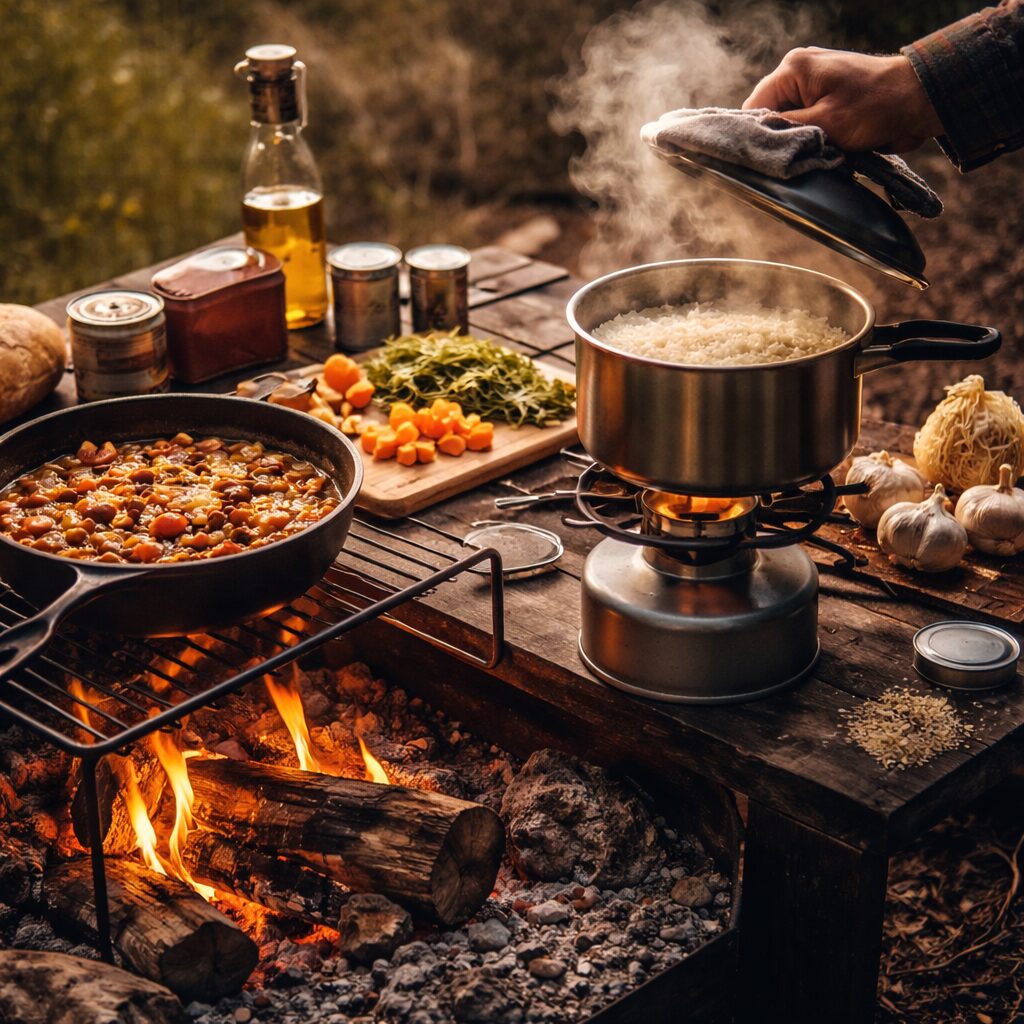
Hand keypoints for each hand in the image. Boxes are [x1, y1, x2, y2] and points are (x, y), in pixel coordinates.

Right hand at [742, 48, 942, 152]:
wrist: (919, 101)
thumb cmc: (876, 107)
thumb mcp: (825, 123)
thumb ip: (786, 129)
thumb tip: (753, 141)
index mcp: (793, 69)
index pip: (753, 108)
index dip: (755, 136)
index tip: (765, 160)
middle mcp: (799, 71)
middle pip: (769, 115)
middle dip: (779, 138)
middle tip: (795, 157)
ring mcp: (813, 84)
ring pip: (787, 122)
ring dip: (797, 140)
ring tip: (814, 151)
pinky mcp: (826, 98)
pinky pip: (805, 122)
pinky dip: (810, 137)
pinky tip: (822, 147)